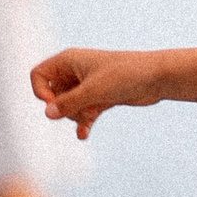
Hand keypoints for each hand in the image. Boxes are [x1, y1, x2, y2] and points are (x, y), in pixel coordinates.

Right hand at [30, 48, 159, 138]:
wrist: (157, 78)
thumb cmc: (125, 76)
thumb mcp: (93, 91)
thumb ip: (69, 103)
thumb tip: (47, 114)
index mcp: (68, 60)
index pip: (39, 75)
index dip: (42, 92)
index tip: (55, 104)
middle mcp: (75, 71)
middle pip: (53, 95)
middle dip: (64, 108)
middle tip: (80, 111)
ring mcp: (88, 85)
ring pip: (69, 106)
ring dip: (76, 116)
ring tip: (90, 117)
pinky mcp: (100, 97)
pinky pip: (83, 112)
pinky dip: (83, 122)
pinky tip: (83, 135)